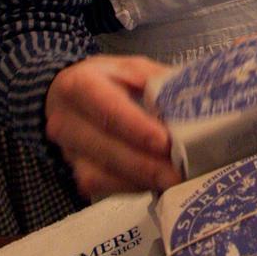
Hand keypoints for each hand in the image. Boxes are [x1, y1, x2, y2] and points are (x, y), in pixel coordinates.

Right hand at [45, 55, 181, 199]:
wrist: (66, 96)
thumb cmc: (106, 79)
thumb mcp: (132, 68)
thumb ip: (157, 80)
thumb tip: (190, 99)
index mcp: (79, 85)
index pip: (108, 109)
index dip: (136, 128)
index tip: (164, 142)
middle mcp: (65, 121)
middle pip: (105, 147)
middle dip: (145, 164)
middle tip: (178, 171)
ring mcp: (68, 150)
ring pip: (101, 174)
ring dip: (139, 180)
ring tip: (173, 180)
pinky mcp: (75, 171)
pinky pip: (102, 187)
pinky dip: (131, 187)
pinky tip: (156, 183)